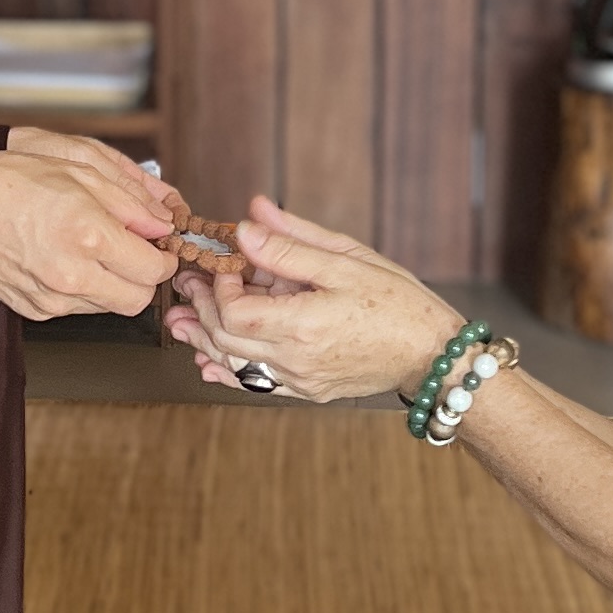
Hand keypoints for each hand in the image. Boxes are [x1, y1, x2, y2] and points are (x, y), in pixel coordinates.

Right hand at [0, 136, 184, 321]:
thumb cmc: (11, 183)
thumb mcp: (81, 173)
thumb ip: (130, 204)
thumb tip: (163, 225)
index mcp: (90, 236)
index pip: (154, 270)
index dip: (165, 259)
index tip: (161, 248)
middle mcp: (73, 274)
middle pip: (139, 299)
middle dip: (144, 278)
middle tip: (135, 253)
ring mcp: (53, 298)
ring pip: (109, 306)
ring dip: (113, 284)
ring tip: (92, 251)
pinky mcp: (36, 310)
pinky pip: (77, 308)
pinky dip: (83, 290)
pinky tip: (65, 261)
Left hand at [162, 198, 467, 402]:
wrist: (431, 353)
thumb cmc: (398, 302)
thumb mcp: (347, 260)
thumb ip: (291, 243)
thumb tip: (247, 222)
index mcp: (303, 324)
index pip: (234, 310)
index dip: (219, 286)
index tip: (226, 264)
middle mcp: (295, 359)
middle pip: (224, 338)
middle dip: (200, 308)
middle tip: (189, 284)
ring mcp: (299, 380)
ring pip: (233, 364)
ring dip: (203, 340)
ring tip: (181, 320)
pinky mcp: (307, 391)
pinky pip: (254, 384)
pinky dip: (227, 370)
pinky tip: (208, 360)